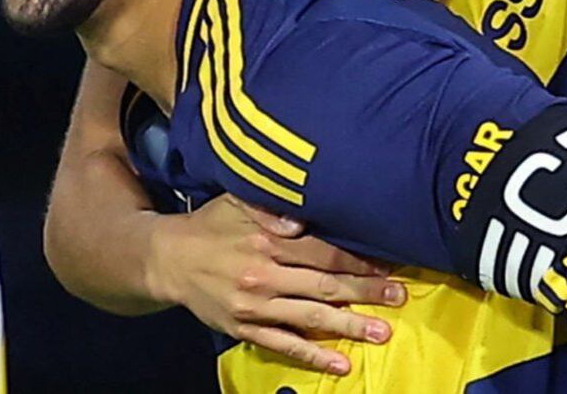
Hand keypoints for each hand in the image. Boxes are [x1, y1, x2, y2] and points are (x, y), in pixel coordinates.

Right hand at [146, 195, 404, 375]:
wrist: (168, 259)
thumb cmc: (210, 225)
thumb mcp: (236, 202)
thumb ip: (269, 205)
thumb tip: (302, 216)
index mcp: (267, 241)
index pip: (322, 251)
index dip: (356, 260)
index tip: (387, 264)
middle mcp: (264, 275)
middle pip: (324, 285)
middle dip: (365, 292)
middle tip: (398, 297)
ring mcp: (255, 306)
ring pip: (310, 318)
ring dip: (348, 326)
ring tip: (382, 332)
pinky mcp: (245, 329)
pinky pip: (285, 345)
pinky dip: (314, 357)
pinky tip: (341, 364)